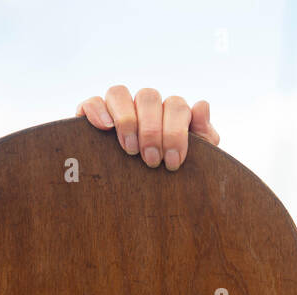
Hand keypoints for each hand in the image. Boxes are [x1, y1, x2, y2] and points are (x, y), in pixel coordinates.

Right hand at [76, 85, 219, 169]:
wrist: (153, 200)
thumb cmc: (176, 175)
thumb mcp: (197, 160)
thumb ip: (204, 134)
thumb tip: (202, 105)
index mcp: (170, 112)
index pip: (175, 105)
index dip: (175, 132)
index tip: (173, 162)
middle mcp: (145, 106)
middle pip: (147, 97)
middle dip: (152, 131)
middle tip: (151, 160)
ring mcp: (119, 109)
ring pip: (119, 93)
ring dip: (126, 120)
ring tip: (130, 149)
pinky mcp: (95, 116)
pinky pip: (93, 101)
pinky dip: (97, 110)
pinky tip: (105, 128)